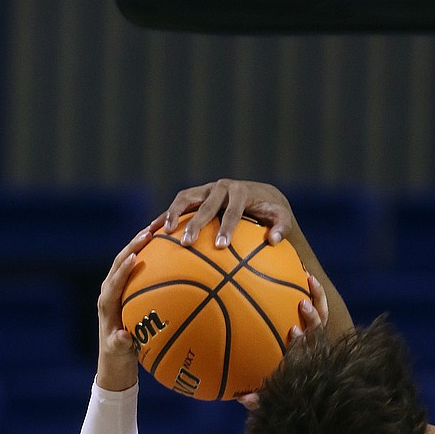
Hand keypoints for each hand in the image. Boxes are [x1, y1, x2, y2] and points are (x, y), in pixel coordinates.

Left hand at [96, 228, 153, 390]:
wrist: (114, 358)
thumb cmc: (118, 357)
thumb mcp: (119, 353)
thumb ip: (120, 344)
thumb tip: (123, 337)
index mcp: (106, 305)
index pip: (114, 282)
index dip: (123, 269)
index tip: (135, 256)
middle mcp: (109, 292)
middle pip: (119, 262)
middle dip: (133, 246)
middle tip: (149, 232)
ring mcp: (117, 289)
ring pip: (127, 260)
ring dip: (140, 244)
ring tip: (157, 229)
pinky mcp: (125, 289)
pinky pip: (137, 268)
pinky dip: (149, 255)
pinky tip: (166, 246)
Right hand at [151, 179, 294, 248]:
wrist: (260, 194)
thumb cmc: (271, 210)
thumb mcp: (281, 217)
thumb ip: (281, 227)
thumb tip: (273, 240)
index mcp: (240, 191)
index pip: (232, 210)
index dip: (226, 227)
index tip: (221, 247)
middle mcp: (221, 186)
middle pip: (205, 204)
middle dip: (195, 224)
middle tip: (187, 244)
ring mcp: (206, 189)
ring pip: (185, 198)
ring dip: (173, 214)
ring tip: (164, 234)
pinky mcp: (196, 194)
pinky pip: (178, 205)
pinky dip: (166, 215)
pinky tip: (153, 230)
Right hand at [237, 273, 328, 409]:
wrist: (309, 385)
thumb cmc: (282, 387)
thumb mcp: (269, 396)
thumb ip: (257, 400)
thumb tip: (240, 398)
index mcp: (304, 363)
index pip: (306, 350)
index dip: (302, 340)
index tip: (293, 329)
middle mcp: (314, 349)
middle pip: (319, 332)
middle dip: (313, 319)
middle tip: (302, 304)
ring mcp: (318, 335)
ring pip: (324, 315)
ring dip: (318, 297)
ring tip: (308, 277)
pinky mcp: (319, 323)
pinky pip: (321, 305)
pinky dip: (315, 291)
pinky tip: (303, 273)